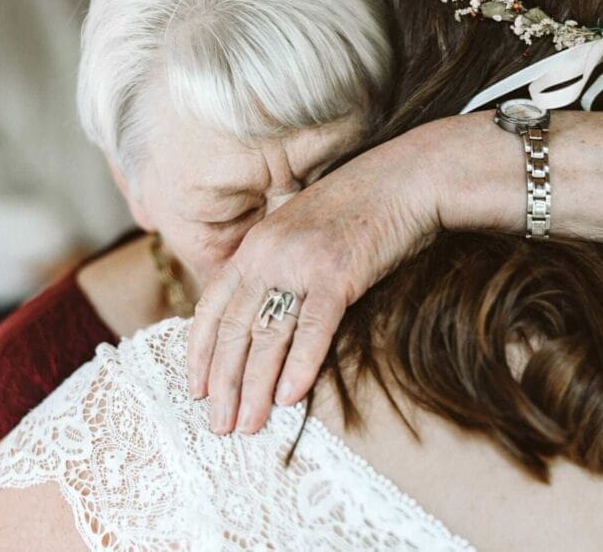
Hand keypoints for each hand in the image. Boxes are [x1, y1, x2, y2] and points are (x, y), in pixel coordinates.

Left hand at [187, 131, 440, 434]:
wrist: (406, 178)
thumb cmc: (361, 209)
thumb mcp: (303, 232)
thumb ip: (279, 267)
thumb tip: (268, 315)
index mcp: (255, 245)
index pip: (213, 306)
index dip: (201, 352)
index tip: (197, 390)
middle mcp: (268, 253)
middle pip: (235, 329)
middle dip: (224, 383)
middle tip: (220, 425)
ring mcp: (301, 262)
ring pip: (268, 335)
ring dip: (255, 387)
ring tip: (248, 424)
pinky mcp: (338, 272)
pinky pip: (312, 327)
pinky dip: (300, 365)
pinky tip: (288, 398)